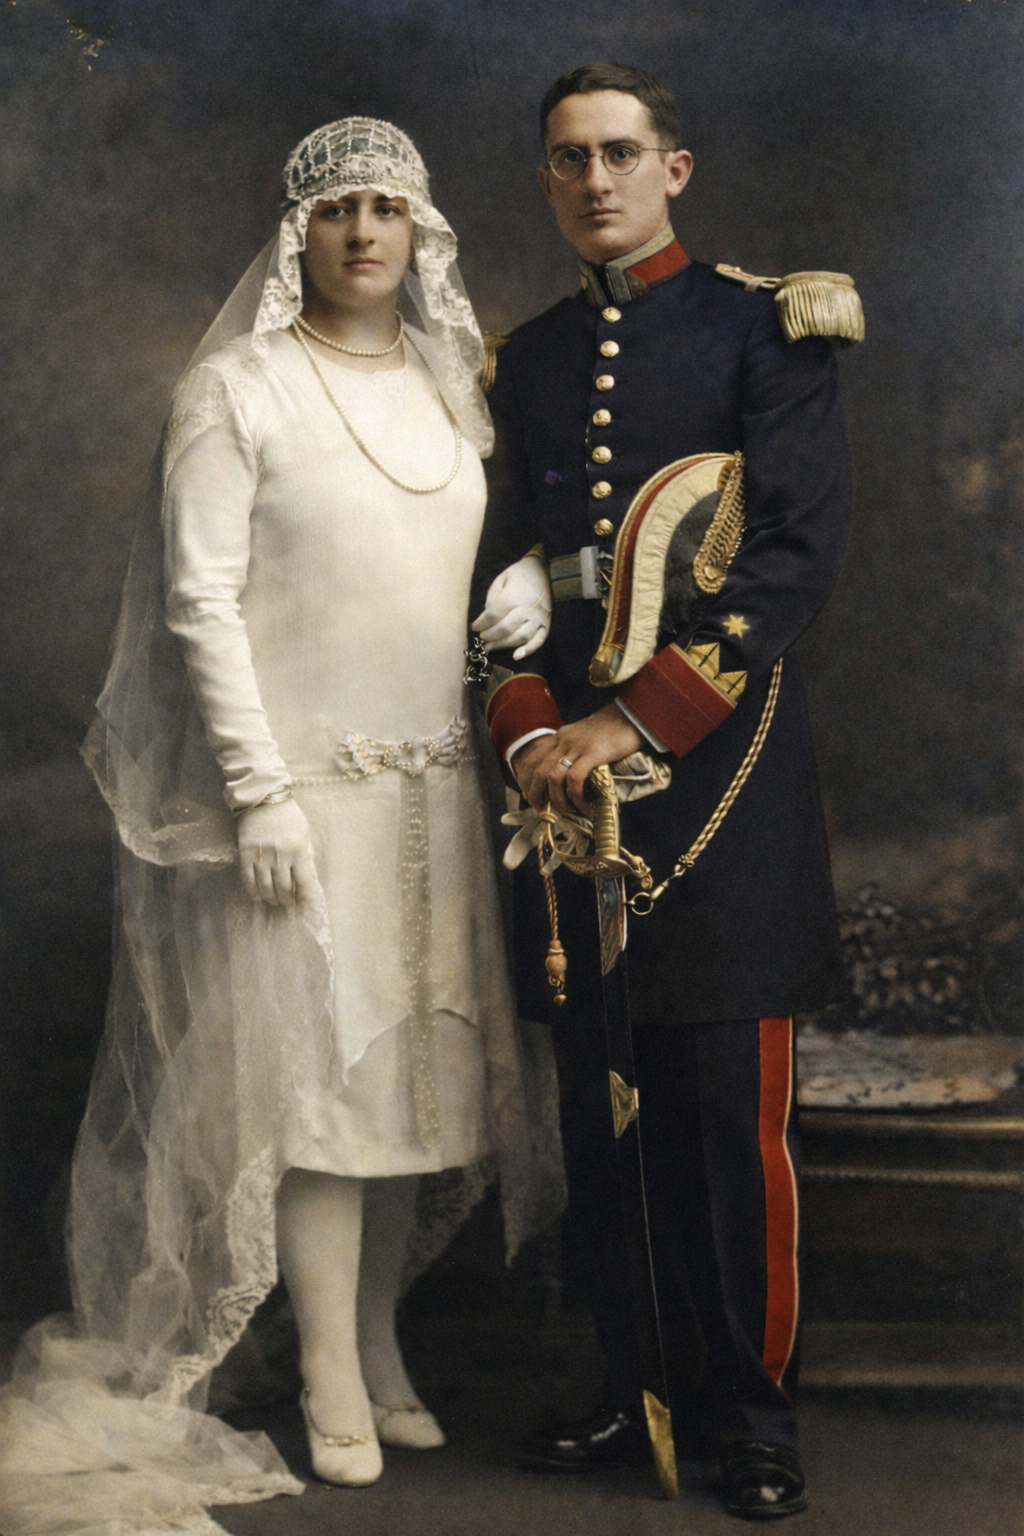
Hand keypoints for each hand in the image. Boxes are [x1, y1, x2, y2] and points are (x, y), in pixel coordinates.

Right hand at [236, 798, 316, 907]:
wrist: (262, 796)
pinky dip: (253, 891)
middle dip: (287, 901)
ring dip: (270, 898)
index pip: (304, 883)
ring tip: (273, 902)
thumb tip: (305, 876)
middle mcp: (281, 856)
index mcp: (299, 850)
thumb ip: (305, 853)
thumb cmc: (287, 814)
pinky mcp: (245, 853)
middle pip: (284, 889)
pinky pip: (248, 879)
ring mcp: (262, 856)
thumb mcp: (304, 832)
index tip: (304, 909)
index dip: (305, 899)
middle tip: (287, 907)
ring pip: (266, 887)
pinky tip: (257, 896)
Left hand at [471, 552, 551, 659]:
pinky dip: (528, 650)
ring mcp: (538, 617)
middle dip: (490, 636)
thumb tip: (486, 617)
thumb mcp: (501, 579)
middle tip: (481, 638)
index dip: (481, 623)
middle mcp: (527, 607)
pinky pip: (539, 640)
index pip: (493, 614)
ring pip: (520, 637)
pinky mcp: (547, 623)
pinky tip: (515, 656)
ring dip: (503, 645)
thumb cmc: (519, 575)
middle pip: (505, 628)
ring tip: (491, 647)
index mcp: (513, 595)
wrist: (544, 570)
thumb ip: (492, 598)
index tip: (474, 627)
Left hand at [511, 704, 643, 815]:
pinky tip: (583, 806)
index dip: (526, 780)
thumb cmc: (612, 729)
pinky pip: (575, 779)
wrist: (632, 715)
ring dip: (556, 800)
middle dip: (536, 795)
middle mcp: (564, 740)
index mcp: (560, 736)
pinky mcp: (593, 753)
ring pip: (553, 777)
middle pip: (538, 770)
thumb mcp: (584, 735)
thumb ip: (572, 749)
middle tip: (543, 811)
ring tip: (566, 812)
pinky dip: (575, 797)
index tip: (530, 797)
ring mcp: (578, 746)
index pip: (532, 758)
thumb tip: (566, 774)